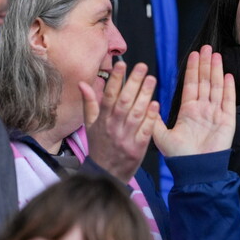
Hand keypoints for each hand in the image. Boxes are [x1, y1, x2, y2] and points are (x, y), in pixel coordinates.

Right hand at [81, 61, 156, 182]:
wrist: (105, 175)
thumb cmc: (99, 146)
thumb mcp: (90, 125)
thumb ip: (89, 103)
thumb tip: (83, 83)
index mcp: (102, 120)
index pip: (108, 96)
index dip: (115, 80)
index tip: (122, 64)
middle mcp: (113, 127)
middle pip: (124, 101)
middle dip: (133, 82)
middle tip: (143, 66)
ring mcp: (126, 137)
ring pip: (136, 113)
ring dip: (145, 95)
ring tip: (152, 79)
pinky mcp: (138, 148)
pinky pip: (145, 130)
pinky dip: (150, 117)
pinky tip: (156, 104)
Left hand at [152, 46, 235, 157]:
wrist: (195, 170)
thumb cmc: (179, 156)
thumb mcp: (161, 136)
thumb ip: (155, 119)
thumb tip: (147, 103)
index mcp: (189, 111)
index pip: (191, 85)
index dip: (192, 69)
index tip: (193, 54)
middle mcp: (203, 109)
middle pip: (205, 81)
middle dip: (205, 64)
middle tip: (206, 47)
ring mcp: (216, 114)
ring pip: (216, 87)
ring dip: (216, 71)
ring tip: (216, 55)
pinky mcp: (227, 121)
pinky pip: (228, 101)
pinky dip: (228, 88)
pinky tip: (227, 75)